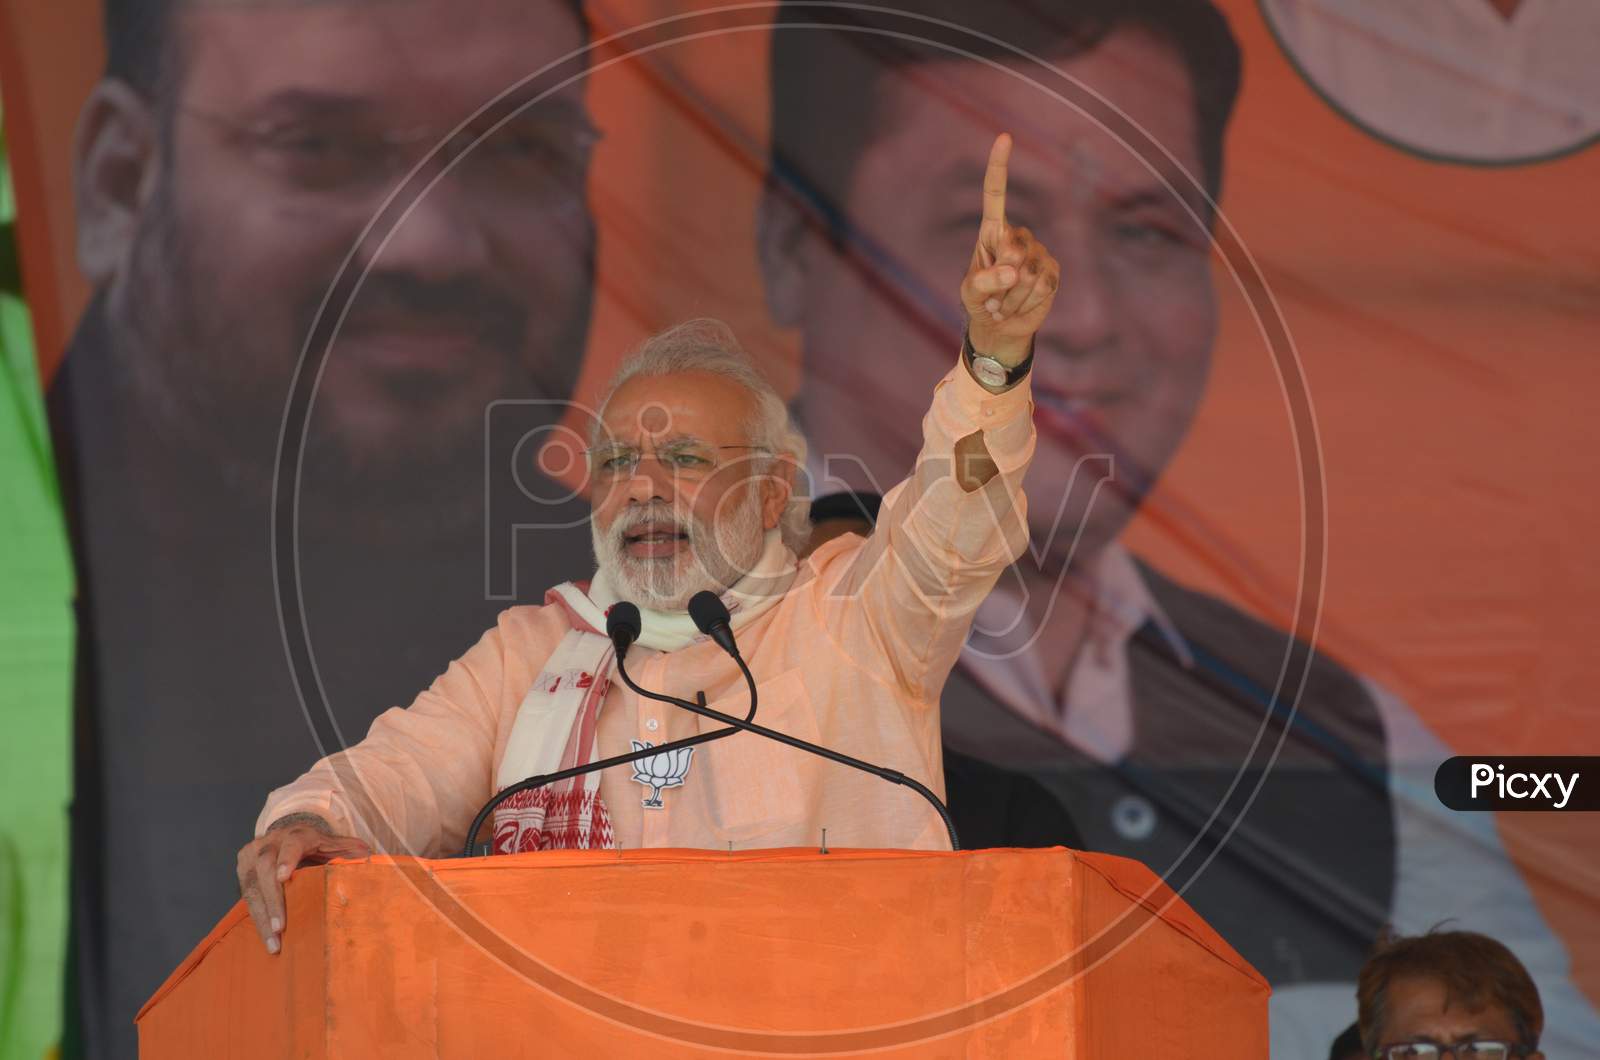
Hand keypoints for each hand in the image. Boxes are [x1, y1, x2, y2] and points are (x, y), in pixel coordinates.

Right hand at [236, 814, 370, 953]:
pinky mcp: (243, 872)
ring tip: (274, 944)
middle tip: (280, 927)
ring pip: (252, 887)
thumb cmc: (315, 846)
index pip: (291, 844)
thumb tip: (369, 858)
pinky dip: (258, 920)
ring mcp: (252, 857)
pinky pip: (247, 898)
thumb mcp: (333, 844)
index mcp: (296, 834)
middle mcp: (269, 844)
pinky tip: (267, 940)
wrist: (286, 838)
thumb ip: (349, 851)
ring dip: (263, 918)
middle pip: (265, 868)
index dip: (287, 859)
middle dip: (272, 900)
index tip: (284, 877)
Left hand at [959, 133, 1060, 365]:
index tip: (1004, 137)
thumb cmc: (980, 302)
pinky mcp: (1053, 273)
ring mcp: (1039, 252)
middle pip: (1014, 248)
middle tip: (993, 296)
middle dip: (1001, 278)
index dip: (999, 166)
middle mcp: (1018, 236)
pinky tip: (1018, 306)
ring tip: (1003, 304)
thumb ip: (984, 281)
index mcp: (993, 231)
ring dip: (1010, 297)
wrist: (1001, 326)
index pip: (995, 193)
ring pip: (1027, 273)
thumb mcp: (970, 293)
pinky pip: (1041, 286)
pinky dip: (1024, 302)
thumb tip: (1012, 270)